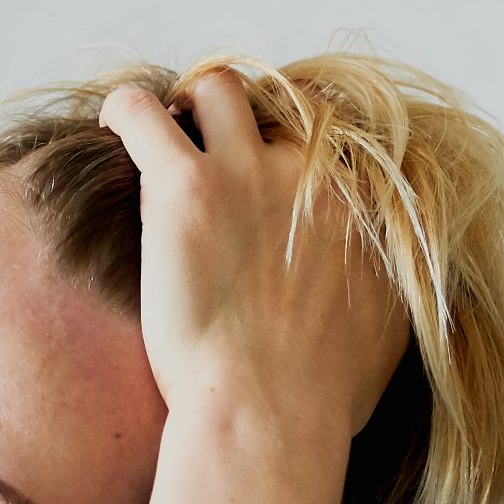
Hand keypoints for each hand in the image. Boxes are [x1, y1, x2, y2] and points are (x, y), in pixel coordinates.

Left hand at [99, 70, 410, 457]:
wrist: (270, 416)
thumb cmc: (324, 399)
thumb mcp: (391, 334)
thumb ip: (388, 286)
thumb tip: (381, 286)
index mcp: (364, 202)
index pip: (332, 137)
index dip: (295, 150)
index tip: (268, 181)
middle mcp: (313, 170)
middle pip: (282, 102)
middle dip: (249, 120)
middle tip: (212, 155)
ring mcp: (249, 170)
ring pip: (217, 87)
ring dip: (188, 105)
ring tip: (162, 139)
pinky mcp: (186, 185)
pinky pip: (141, 110)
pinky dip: (123, 110)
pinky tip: (112, 130)